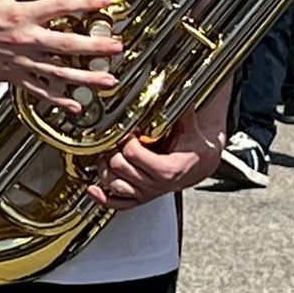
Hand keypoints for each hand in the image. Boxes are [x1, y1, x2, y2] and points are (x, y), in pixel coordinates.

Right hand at [0, 0, 121, 111]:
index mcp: (21, 14)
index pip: (60, 6)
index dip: (85, 2)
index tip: (104, 1)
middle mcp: (25, 39)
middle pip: (67, 44)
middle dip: (95, 46)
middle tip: (116, 47)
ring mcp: (21, 61)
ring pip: (59, 72)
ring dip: (86, 78)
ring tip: (107, 80)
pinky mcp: (14, 76)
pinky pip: (40, 90)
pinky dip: (58, 99)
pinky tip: (75, 105)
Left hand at [88, 115, 222, 209]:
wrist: (202, 163)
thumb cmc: (194, 145)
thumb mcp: (189, 127)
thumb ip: (180, 111)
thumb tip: (174, 88)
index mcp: (168, 169)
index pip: (133, 154)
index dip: (126, 141)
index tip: (128, 133)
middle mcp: (157, 184)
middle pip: (119, 168)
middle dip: (113, 152)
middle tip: (113, 142)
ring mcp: (148, 192)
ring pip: (115, 185)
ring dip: (104, 170)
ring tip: (103, 157)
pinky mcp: (142, 198)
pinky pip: (119, 204)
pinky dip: (103, 198)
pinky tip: (92, 189)